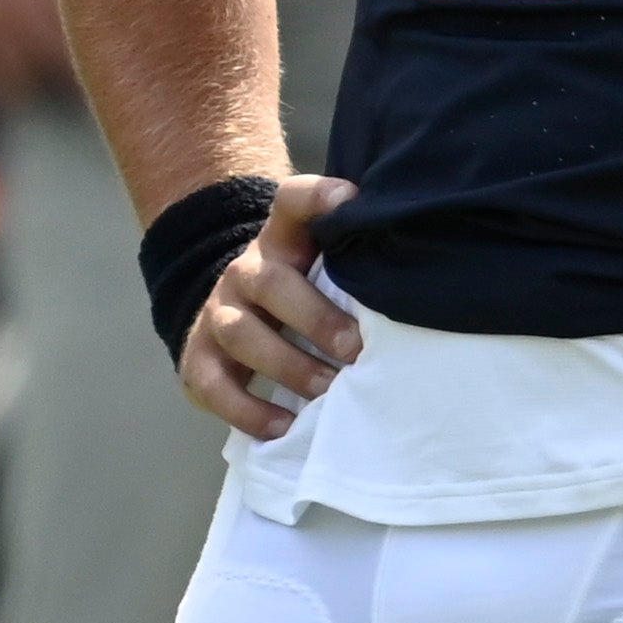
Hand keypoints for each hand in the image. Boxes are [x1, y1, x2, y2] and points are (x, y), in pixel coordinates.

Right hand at [178, 173, 358, 441]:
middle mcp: (246, 271)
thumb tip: (423, 277)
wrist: (235, 311)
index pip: (292, 200)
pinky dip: (249, 410)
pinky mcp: (199, 360)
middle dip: (316, 319)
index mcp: (283, 239)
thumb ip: (357, 260)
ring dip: (290, 367)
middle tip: (357, 350)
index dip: (318, 196)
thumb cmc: (303, 290)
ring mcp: (218, 314)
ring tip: (330, 393)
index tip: (351, 199)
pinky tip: (285, 426)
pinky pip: (216, 386)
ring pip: (243, 334)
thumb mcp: (324, 264)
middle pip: (271, 282)